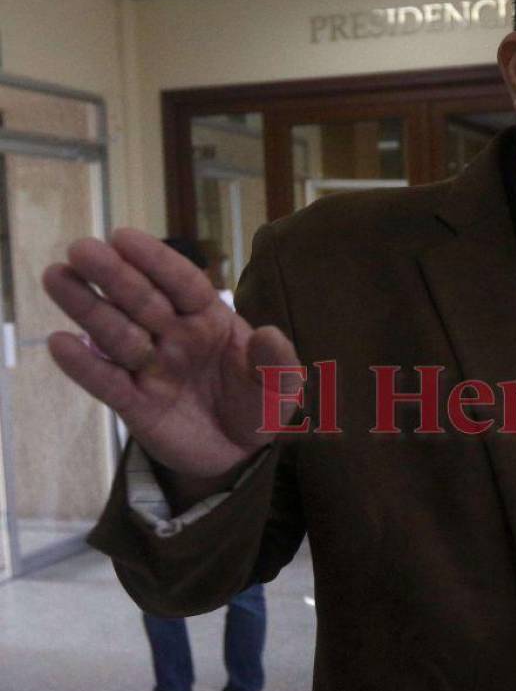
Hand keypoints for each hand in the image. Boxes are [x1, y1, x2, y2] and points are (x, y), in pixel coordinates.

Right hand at [42, 228, 299, 478]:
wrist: (241, 453)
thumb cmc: (260, 403)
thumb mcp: (282, 386)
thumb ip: (278, 361)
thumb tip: (268, 333)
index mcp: (211, 319)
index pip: (182, 283)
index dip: (156, 260)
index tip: (124, 237)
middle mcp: (175, 336)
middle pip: (142, 300)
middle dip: (114, 275)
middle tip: (81, 248)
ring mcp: (153, 368)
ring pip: (116, 333)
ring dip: (87, 307)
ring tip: (57, 277)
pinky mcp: (135, 403)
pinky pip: (107, 382)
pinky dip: (85, 364)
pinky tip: (60, 343)